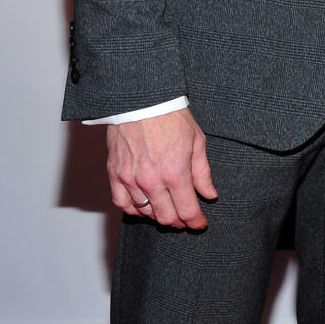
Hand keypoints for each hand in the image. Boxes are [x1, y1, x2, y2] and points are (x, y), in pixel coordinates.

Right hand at [106, 109, 216, 228]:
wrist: (142, 99)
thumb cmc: (171, 116)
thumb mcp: (197, 141)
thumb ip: (202, 172)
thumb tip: (209, 194)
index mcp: (175, 172)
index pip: (187, 211)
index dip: (195, 221)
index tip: (199, 223)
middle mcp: (152, 180)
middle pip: (166, 217)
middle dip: (179, 222)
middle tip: (185, 218)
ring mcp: (131, 179)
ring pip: (145, 213)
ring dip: (158, 215)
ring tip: (167, 208)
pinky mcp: (115, 174)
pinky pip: (122, 203)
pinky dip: (134, 209)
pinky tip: (143, 205)